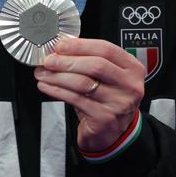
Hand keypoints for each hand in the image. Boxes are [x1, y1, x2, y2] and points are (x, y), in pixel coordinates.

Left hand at [34, 37, 144, 152]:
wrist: (111, 131)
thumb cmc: (105, 99)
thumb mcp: (106, 76)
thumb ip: (88, 59)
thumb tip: (61, 47)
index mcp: (132, 68)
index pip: (106, 49)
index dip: (80, 45)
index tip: (61, 45)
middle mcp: (130, 85)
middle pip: (95, 66)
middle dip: (66, 61)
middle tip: (48, 60)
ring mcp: (119, 103)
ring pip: (83, 83)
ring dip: (57, 76)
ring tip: (43, 73)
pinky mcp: (105, 118)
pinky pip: (75, 99)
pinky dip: (57, 90)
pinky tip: (47, 86)